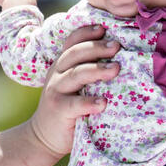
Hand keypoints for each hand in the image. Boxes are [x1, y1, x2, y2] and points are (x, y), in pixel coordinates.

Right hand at [28, 25, 121, 156]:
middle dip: (96, 47)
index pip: (72, 42)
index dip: (86, 33)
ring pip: (76, 74)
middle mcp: (57, 74)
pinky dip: (89, 102)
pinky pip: (75, 104)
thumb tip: (121, 59)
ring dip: (97, 70)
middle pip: (75, 54)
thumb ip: (88, 71)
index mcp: (62, 65)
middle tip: (116, 46)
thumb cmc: (69, 108)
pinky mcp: (59, 110)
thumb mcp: (74, 85)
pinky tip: (103, 103)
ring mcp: (56, 91)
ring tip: (116, 69)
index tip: (103, 28)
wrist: (44, 137)